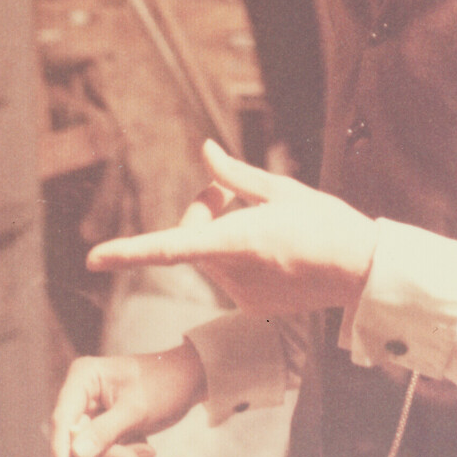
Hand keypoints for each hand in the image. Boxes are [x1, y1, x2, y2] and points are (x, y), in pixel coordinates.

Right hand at [50, 342, 205, 456]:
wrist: (190, 381)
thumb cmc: (164, 386)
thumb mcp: (136, 410)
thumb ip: (105, 432)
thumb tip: (77, 453)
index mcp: (84, 377)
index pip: (62, 418)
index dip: (61, 449)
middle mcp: (83, 392)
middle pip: (77, 438)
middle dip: (107, 452)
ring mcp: (93, 408)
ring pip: (91, 448)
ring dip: (120, 453)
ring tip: (147, 450)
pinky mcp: (105, 422)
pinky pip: (104, 448)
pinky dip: (125, 450)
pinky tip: (146, 444)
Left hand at [84, 139, 379, 318]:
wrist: (362, 271)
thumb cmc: (325, 222)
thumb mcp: (281, 189)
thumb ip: (234, 175)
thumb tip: (204, 149)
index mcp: (238, 239)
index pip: (170, 247)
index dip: (129, 251)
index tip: (94, 259)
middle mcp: (234, 272)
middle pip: (190, 238)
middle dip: (200, 211)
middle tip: (224, 191)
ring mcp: (241, 294)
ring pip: (208, 257)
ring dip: (219, 235)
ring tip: (262, 221)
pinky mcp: (251, 306)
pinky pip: (227, 275)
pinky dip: (237, 258)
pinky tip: (272, 250)